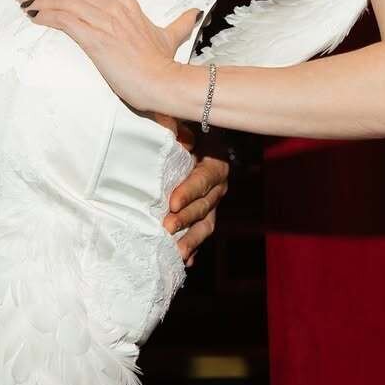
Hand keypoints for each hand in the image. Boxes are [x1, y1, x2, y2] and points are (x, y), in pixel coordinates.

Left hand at [21, 0, 195, 113]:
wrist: (164, 84)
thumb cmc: (163, 64)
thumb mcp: (172, 37)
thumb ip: (181, 23)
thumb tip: (195, 12)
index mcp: (127, 2)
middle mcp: (113, 6)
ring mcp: (104, 21)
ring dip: (40, 0)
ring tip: (26, 5)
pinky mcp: (95, 38)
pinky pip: (64, 19)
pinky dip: (46, 15)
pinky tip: (35, 18)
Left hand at [163, 134, 229, 265]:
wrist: (202, 140)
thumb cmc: (188, 130)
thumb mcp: (184, 123)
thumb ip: (176, 125)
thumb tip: (170, 129)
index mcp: (215, 164)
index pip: (203, 180)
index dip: (189, 191)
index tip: (172, 202)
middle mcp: (217, 188)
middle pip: (203, 207)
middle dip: (185, 219)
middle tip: (166, 228)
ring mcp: (213, 205)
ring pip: (205, 226)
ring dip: (191, 240)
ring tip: (176, 254)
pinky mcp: (205, 216)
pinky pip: (200, 234)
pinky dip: (193, 248)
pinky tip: (184, 261)